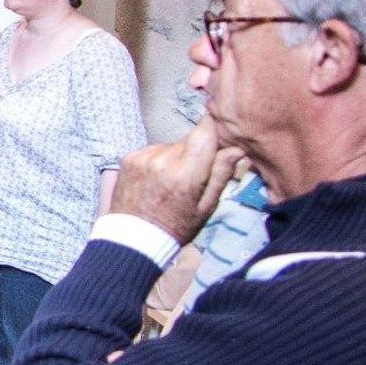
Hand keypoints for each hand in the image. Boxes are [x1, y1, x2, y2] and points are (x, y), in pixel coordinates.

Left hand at [110, 114, 246, 243]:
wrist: (133, 237)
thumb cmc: (175, 226)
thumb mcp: (206, 206)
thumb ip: (221, 174)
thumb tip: (237, 149)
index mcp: (185, 173)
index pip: (204, 132)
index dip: (213, 128)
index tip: (218, 135)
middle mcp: (162, 159)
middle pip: (189, 139)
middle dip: (197, 151)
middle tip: (193, 176)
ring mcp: (142, 156)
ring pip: (171, 145)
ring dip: (176, 156)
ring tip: (171, 182)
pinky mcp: (128, 157)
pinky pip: (152, 150)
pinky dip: (158, 160)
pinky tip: (156, 181)